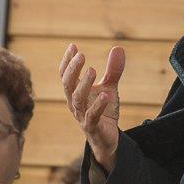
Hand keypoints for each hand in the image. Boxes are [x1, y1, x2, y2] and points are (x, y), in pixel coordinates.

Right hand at [59, 43, 124, 169]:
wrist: (107, 137)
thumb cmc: (103, 110)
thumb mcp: (109, 88)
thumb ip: (113, 70)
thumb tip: (118, 48)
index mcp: (75, 92)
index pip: (65, 74)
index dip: (67, 61)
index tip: (73, 46)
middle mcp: (74, 103)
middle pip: (67, 84)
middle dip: (72, 69)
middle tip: (81, 55)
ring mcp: (81, 115)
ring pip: (77, 99)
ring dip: (84, 84)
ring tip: (92, 70)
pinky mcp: (92, 127)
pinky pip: (92, 116)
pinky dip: (98, 105)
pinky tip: (105, 95)